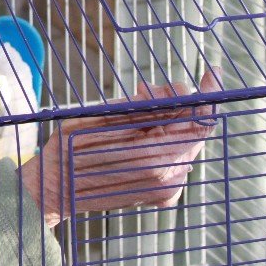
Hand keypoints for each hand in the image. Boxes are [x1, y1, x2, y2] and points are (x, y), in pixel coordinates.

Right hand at [18, 69, 220, 227]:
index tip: (211, 73)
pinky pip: (173, 155)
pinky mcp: (161, 192)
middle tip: (145, 88)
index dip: (207, 95)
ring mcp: (166, 189)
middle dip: (177, 102)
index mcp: (154, 159)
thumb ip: (144, 108)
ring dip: (167, 117)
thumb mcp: (103, 118)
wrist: (54, 190)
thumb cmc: (70, 150)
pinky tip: (139, 126)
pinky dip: (163, 135)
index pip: (198, 123)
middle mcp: (168, 179)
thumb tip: (175, 95)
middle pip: (192, 130)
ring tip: (136, 103)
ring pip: (183, 141)